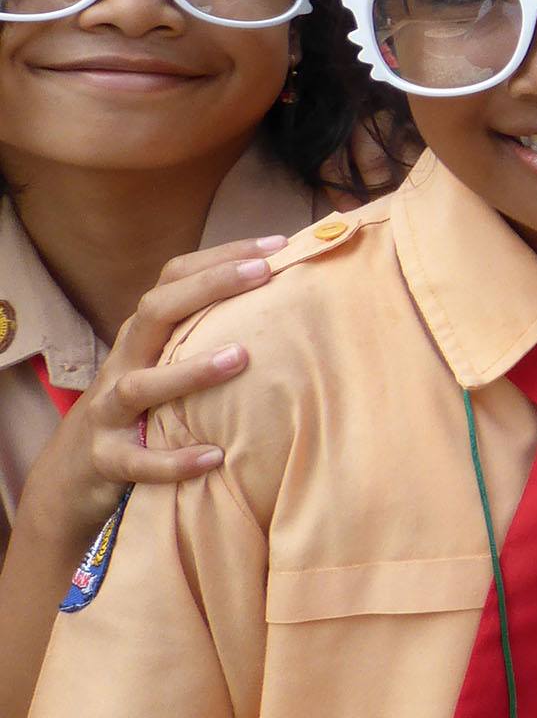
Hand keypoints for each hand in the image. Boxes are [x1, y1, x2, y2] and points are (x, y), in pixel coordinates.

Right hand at [19, 238, 280, 535]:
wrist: (70, 472)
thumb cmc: (141, 408)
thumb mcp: (164, 365)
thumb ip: (206, 335)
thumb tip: (285, 305)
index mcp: (143, 336)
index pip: (173, 280)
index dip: (221, 257)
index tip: (277, 246)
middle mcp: (124, 363)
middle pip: (154, 313)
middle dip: (208, 287)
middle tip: (263, 273)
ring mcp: (109, 412)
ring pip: (140, 386)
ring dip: (191, 371)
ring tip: (241, 357)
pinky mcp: (106, 459)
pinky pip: (139, 461)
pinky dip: (176, 460)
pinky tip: (216, 456)